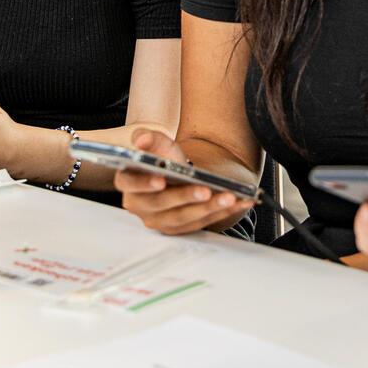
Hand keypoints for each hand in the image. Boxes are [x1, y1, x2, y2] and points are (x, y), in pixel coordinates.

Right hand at [116, 128, 252, 234]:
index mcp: (129, 182)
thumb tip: (142, 140)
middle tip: (206, 190)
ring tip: (229, 197)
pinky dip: (220, 214)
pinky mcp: (177, 229)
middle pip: (161, 204)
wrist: (180, 175)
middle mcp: (139, 205)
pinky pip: (199, 224)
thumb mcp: (159, 144)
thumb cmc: (166, 159)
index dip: (143, 184)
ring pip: (182, 218)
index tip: (161, 180)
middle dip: (185, 198)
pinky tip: (238, 203)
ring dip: (208, 209)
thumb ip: (151, 139)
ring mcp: (158, 220)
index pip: (130, 184)